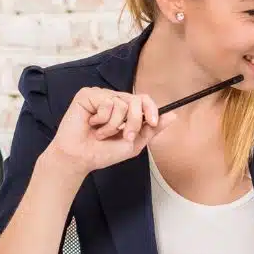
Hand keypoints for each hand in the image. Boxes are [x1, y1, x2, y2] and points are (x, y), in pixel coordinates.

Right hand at [46, 87, 176, 175]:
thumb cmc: (103, 152)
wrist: (81, 158)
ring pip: (121, 103)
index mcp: (126, 110)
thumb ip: (152, 129)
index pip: (144, 100)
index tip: (152, 122)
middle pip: (136, 101)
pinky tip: (92, 124)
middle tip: (124, 136)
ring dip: (113, 125)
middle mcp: (114, 100)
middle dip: (134, 122)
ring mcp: (101, 96)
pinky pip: (106, 101)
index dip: (151, 109)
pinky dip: (102, 119)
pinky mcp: (87, 95)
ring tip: (101, 133)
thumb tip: (172, 115)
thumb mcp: (134, 143)